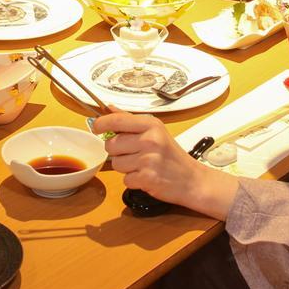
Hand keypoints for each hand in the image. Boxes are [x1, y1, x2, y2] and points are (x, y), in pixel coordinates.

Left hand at [91, 111, 239, 219]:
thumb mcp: (155, 131)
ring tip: (142, 165)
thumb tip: (108, 108)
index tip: (96, 127)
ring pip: (116, 164)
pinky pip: (125, 180)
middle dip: (117, 151)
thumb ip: (129, 120)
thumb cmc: (171, 155)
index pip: (116, 120)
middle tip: (132, 153)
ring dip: (126, 168)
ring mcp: (149, 159)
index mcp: (151, 124)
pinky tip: (146, 176)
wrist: (192, 179)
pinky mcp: (147, 178)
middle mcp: (150, 140)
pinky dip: (133, 181)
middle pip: (111, 144)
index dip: (101, 124)